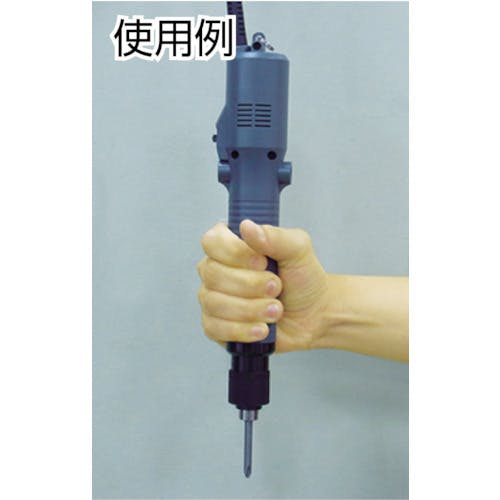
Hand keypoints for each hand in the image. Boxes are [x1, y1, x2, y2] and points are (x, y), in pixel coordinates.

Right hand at [197, 219, 329, 351]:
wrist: (313, 314)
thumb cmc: (302, 278)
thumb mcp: (297, 250)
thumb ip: (274, 236)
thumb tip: (247, 227)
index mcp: (230, 245)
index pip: (212, 241)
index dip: (235, 253)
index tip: (262, 262)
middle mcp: (216, 269)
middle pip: (213, 275)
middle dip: (251, 285)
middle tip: (276, 287)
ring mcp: (212, 298)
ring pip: (214, 303)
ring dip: (251, 309)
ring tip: (276, 310)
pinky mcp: (215, 326)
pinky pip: (215, 328)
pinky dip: (243, 330)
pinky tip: (262, 329)